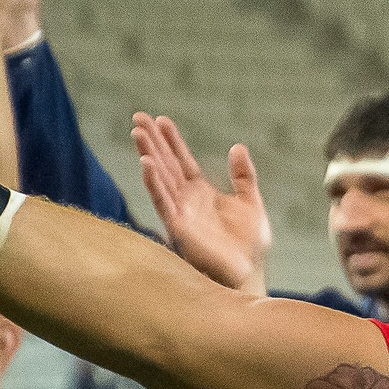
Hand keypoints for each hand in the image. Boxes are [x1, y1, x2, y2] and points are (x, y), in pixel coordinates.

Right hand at [132, 114, 271, 290]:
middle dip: (152, 141)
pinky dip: (154, 182)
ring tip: (137, 133)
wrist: (249, 272)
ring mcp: (180, 213)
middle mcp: (186, 200)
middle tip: (137, 116)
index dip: (172, 140)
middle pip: (166, 164)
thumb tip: (238, 147)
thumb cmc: (248, 245)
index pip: (182, 160)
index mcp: (201, 192)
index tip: (160, 119)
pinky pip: (163, 202)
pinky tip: (146, 164)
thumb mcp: (251, 203)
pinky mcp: (178, 228)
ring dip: (148, 155)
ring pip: (160, 178)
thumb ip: (244, 177)